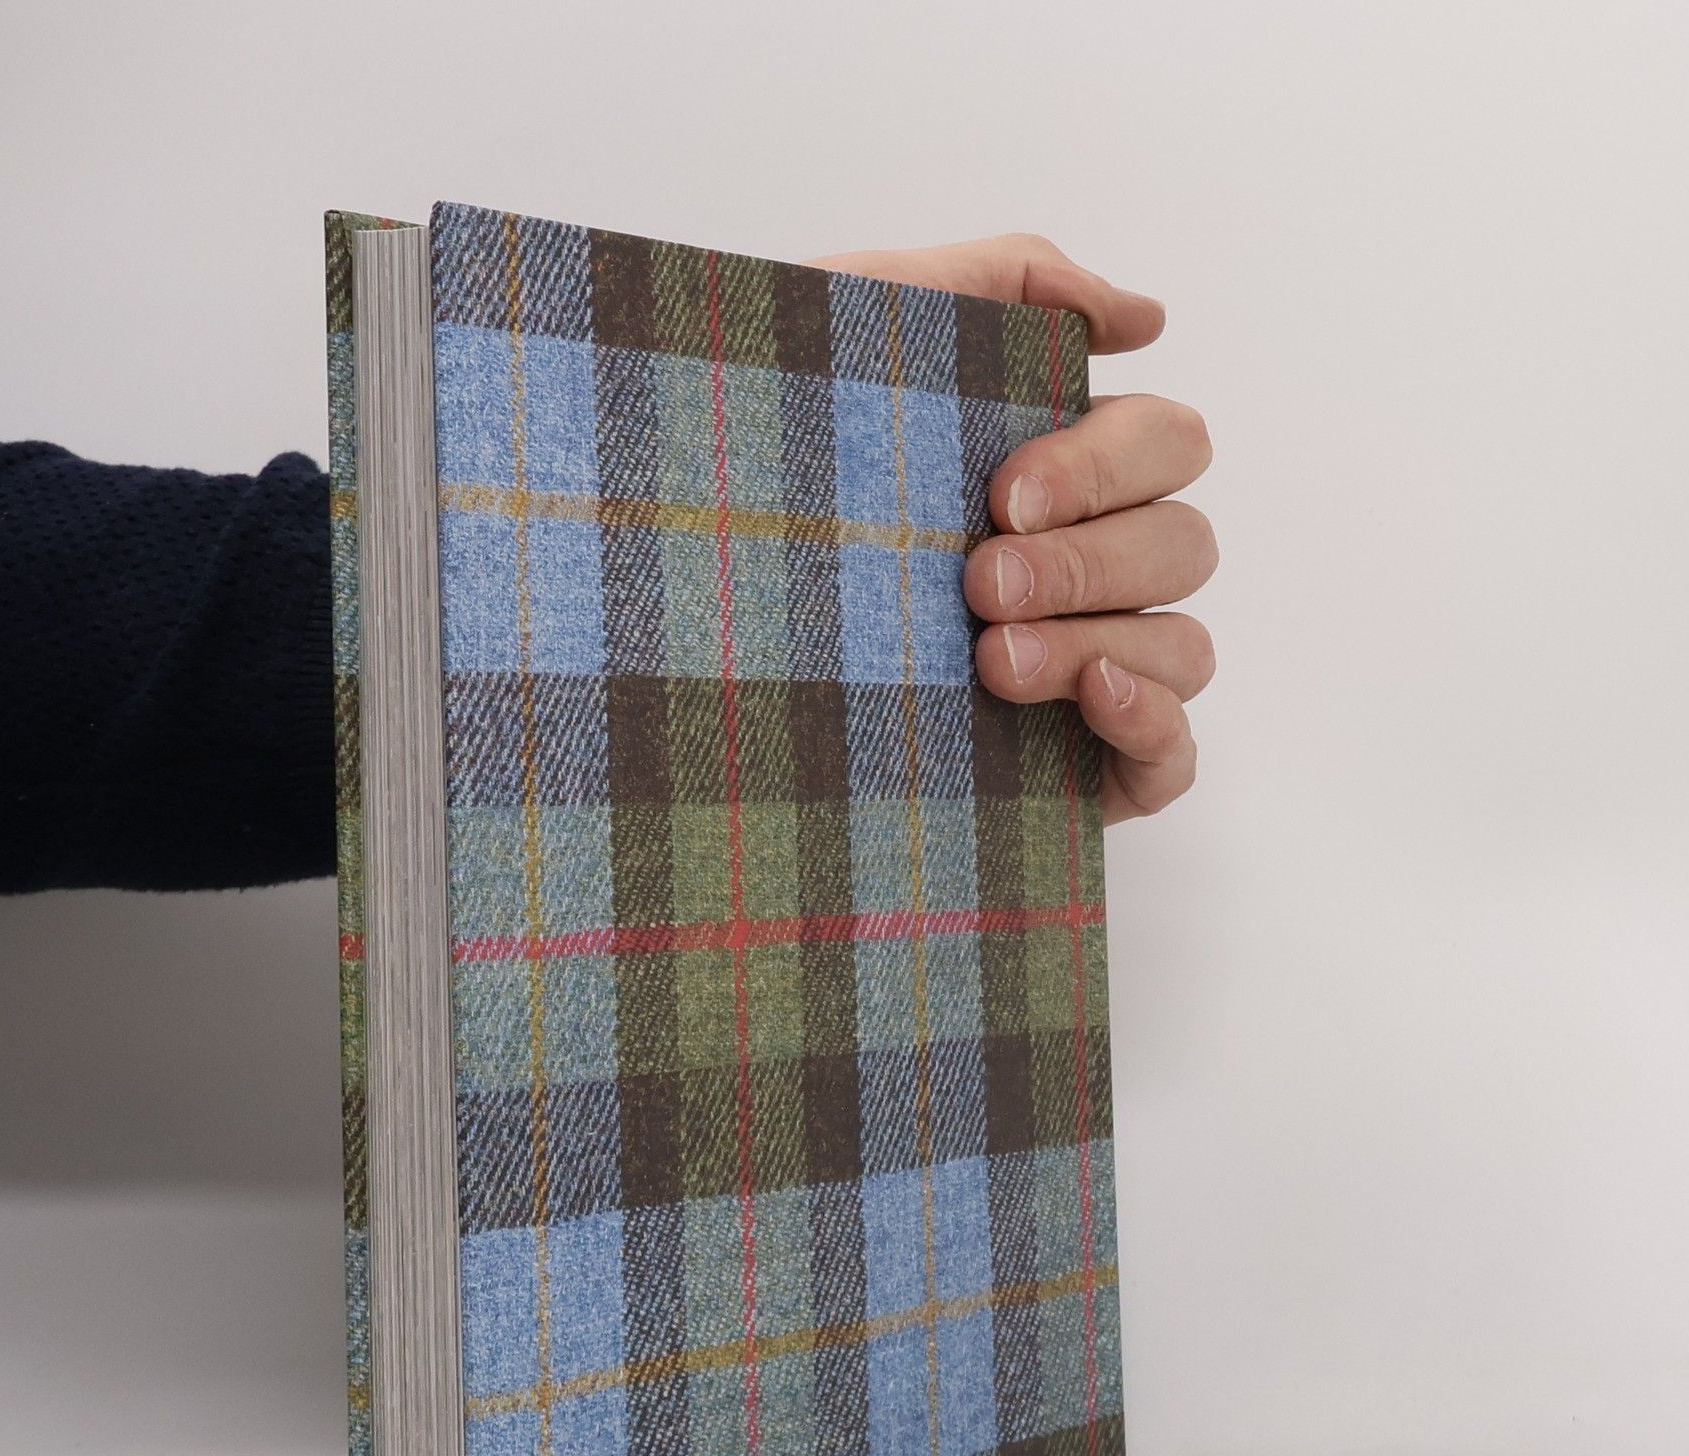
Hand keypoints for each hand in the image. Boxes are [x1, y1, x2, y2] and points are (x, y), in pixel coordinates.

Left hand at [808, 235, 1215, 822]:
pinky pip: (1173, 756)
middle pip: (1182, 545)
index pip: (1164, 445)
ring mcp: (1084, 675)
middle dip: (1089, 561)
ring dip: (1102, 640)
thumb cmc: (751, 469)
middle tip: (976, 583)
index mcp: (1053, 476)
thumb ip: (995, 285)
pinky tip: (1091, 696)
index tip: (1001, 495)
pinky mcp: (1074, 772)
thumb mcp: (848, 330)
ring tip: (988, 662)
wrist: (667, 615)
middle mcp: (1082, 574)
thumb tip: (1146, 317)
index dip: (1109, 463)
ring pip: (1184, 646)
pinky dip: (1154, 723)